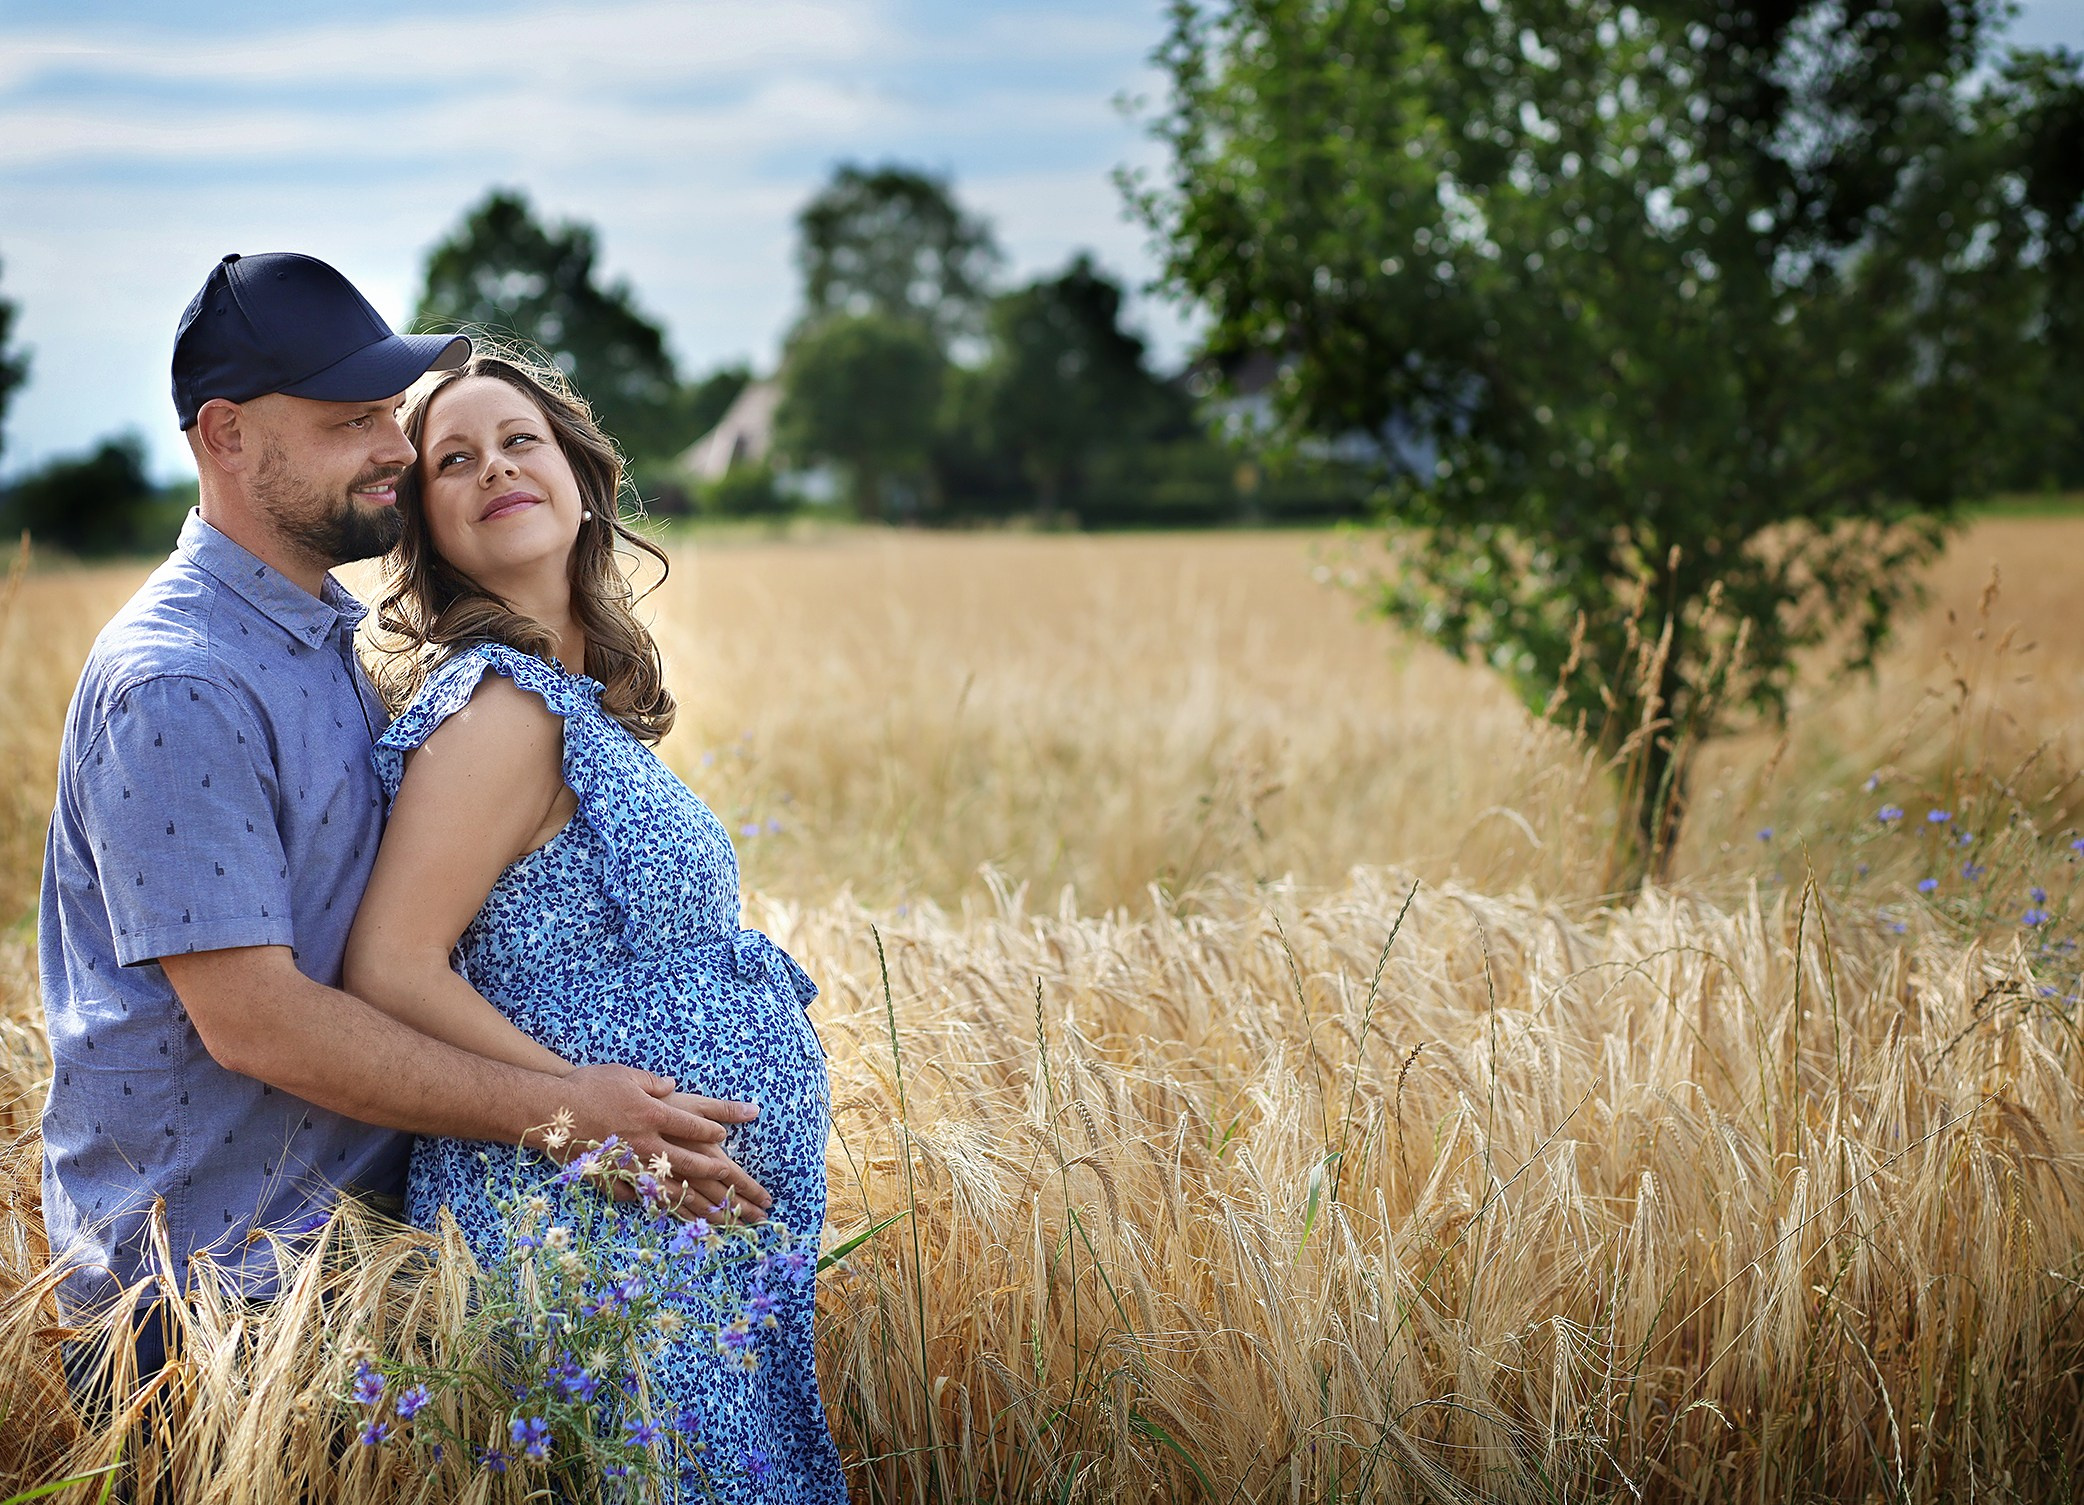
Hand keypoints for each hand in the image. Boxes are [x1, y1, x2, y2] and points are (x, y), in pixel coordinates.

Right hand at [534, 1065, 771, 1221]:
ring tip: (708, 1205)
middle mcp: (647, 1143)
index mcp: (654, 1114)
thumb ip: (652, 1082)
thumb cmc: (587, 1087)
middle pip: (688, 1160)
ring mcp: (629, 1164)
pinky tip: (659, 1210)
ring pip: (667, 1184)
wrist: (549, 1112)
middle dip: (713, 1170)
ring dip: (690, 1195)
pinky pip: (633, 1195)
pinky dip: (647, 1202)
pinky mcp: (609, 1179)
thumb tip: (671, 1084)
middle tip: (729, 1176)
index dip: (711, 1131)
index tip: (723, 1136)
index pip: (693, 1126)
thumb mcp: (625, 1075)